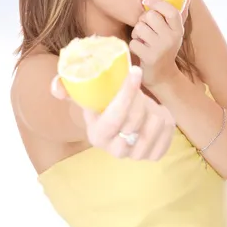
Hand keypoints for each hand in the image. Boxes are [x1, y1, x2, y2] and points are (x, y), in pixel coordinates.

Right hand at [51, 66, 175, 160]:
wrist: (123, 123)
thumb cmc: (103, 106)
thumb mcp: (85, 96)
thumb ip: (67, 88)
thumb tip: (57, 88)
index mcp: (97, 136)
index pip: (114, 118)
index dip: (126, 94)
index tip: (135, 71)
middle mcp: (116, 151)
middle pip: (136, 120)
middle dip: (140, 97)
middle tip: (137, 86)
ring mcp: (137, 155)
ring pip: (156, 123)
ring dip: (154, 107)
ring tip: (145, 104)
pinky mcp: (155, 154)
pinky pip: (169, 131)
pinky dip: (166, 117)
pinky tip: (156, 114)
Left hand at [129, 0, 190, 88]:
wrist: (163, 76)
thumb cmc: (165, 49)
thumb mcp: (174, 32)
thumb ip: (177, 14)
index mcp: (178, 30)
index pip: (171, 10)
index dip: (157, 3)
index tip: (146, 1)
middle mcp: (171, 38)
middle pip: (149, 16)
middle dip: (142, 21)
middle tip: (146, 29)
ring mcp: (161, 48)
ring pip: (139, 28)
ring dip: (137, 34)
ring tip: (143, 40)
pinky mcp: (150, 57)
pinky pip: (134, 42)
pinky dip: (134, 45)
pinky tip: (140, 50)